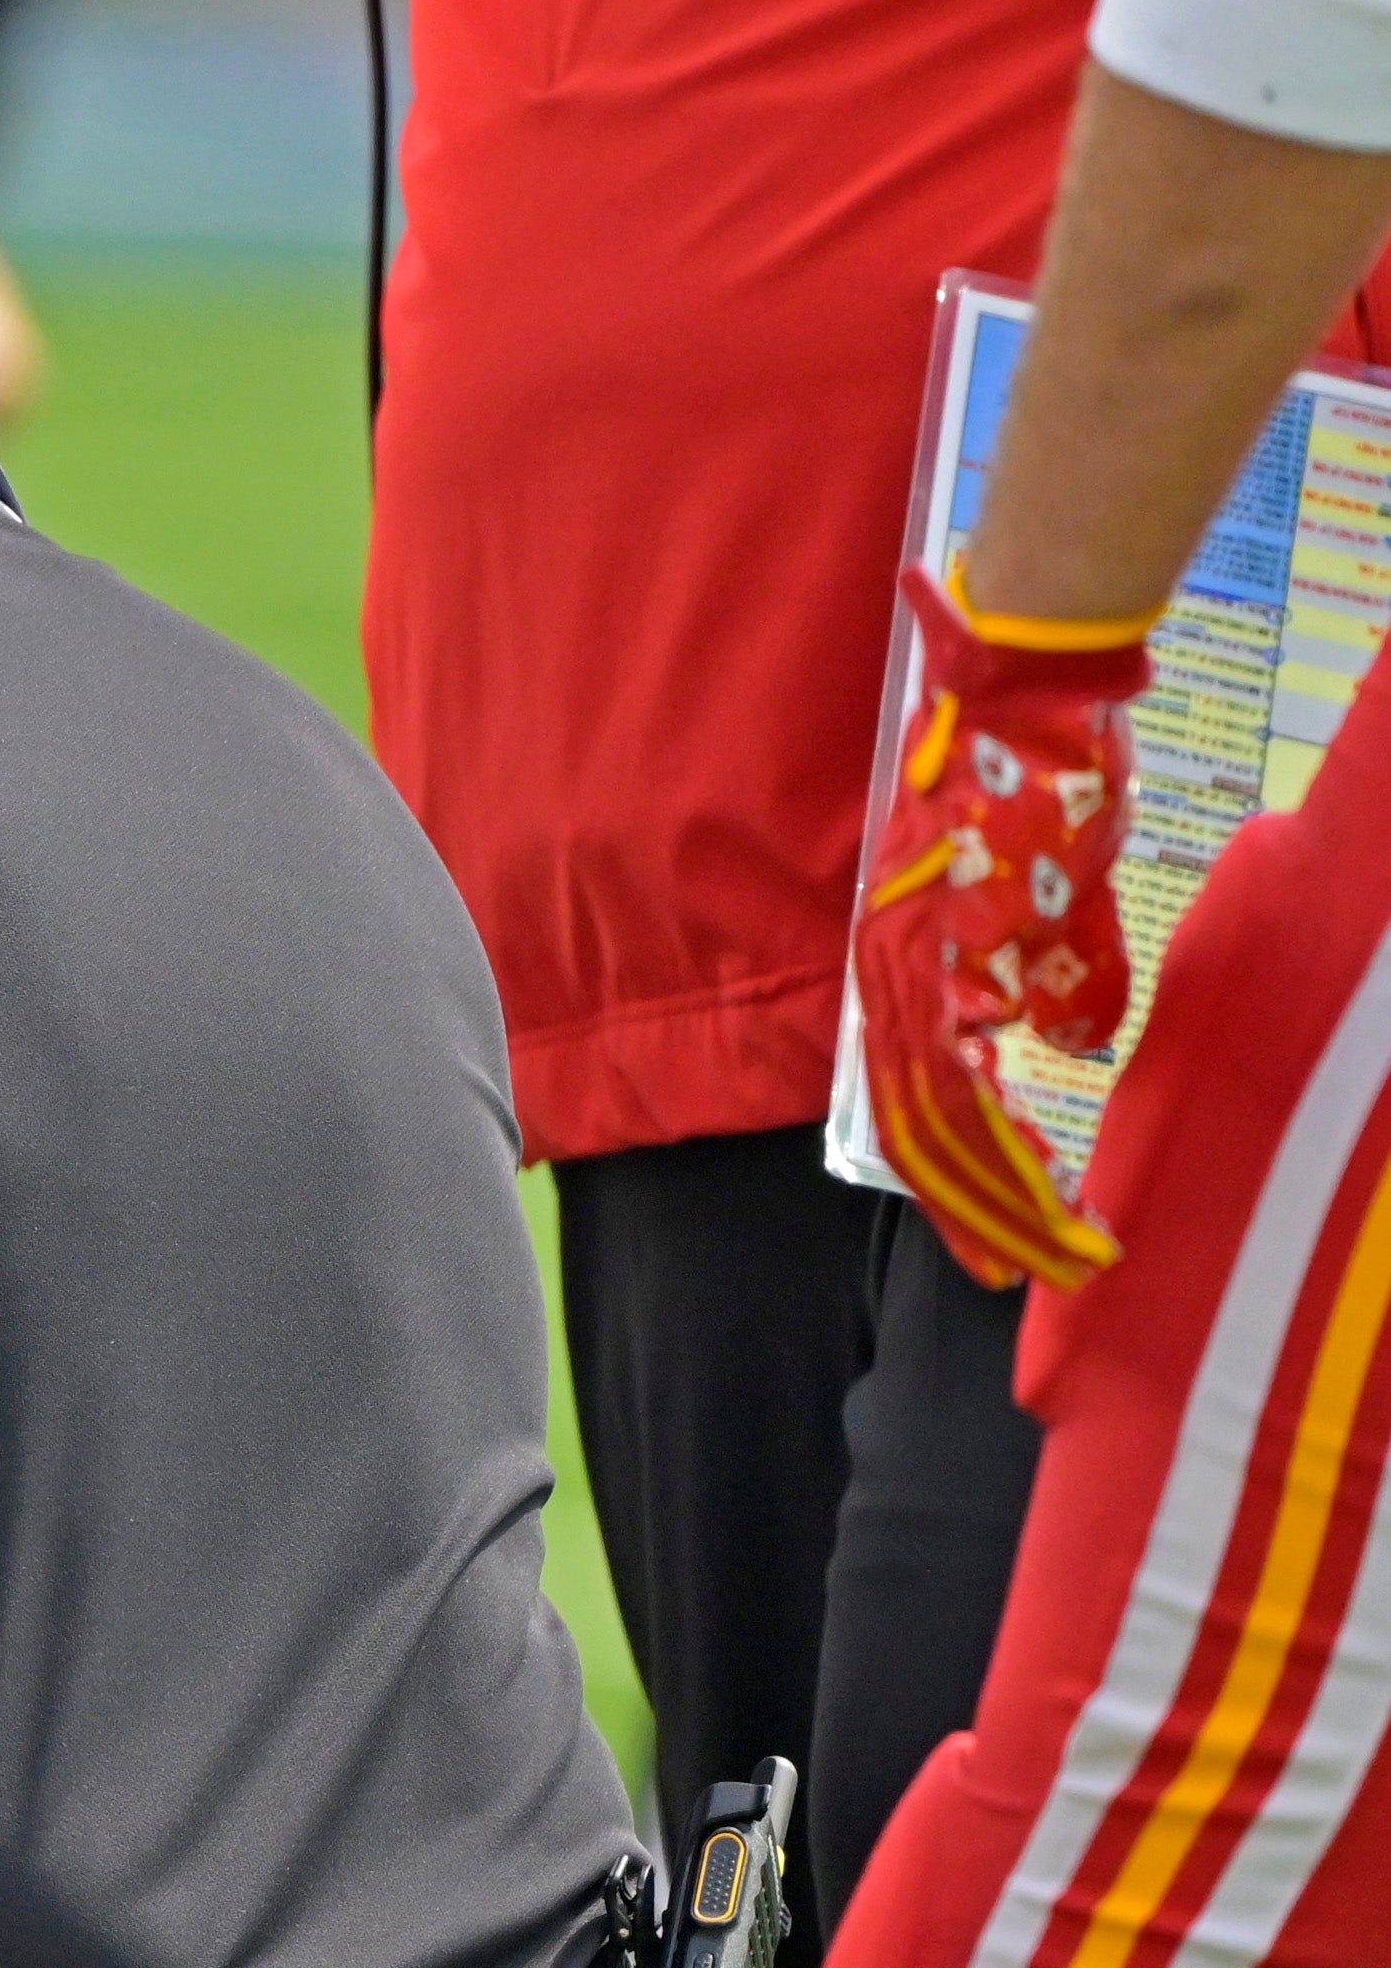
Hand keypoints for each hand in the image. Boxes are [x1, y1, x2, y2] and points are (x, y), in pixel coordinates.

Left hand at [851, 564, 1153, 1293]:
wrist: (1029, 690)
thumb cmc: (1048, 777)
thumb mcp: (1065, 894)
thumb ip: (1067, 975)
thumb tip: (1074, 1044)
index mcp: (913, 971)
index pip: (923, 1105)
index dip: (964, 1180)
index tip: (1005, 1240)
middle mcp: (892, 978)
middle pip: (918, 1134)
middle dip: (975, 1212)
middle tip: (1023, 1276)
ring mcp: (907, 964)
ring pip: (932, 1119)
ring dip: (993, 1194)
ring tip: (1046, 1253)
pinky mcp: (936, 947)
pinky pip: (952, 1069)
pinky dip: (993, 1135)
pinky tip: (1035, 1177)